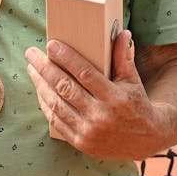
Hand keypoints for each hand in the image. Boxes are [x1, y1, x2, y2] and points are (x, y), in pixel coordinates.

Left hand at [24, 30, 165, 160]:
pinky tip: (39, 90)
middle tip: (31, 53)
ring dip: (40, 84)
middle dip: (44, 68)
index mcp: (115, 97)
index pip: (85, 73)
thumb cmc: (136, 104)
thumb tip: (122, 33)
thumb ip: (124, 58)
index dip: (66, 58)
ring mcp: (89, 131)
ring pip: (57, 104)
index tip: (51, 44)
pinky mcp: (81, 142)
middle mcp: (100, 115)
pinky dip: (45, 104)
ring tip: (32, 69)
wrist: (145, 141)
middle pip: (65, 87)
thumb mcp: (133, 81)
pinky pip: (56, 121)